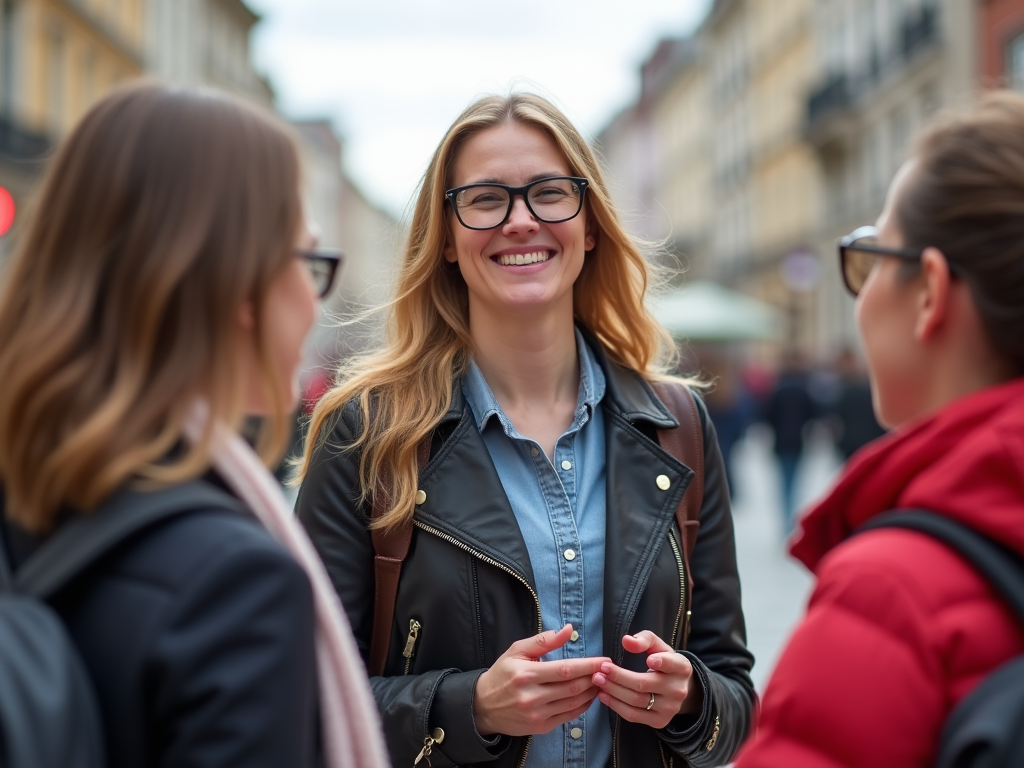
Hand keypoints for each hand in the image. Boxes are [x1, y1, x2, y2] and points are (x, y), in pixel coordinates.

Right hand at [474, 624, 610, 736]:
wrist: (483, 706)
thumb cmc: (502, 674)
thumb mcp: (517, 651)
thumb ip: (543, 640)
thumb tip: (568, 630)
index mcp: (526, 674)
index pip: (565, 669)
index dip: (588, 665)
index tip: (604, 660)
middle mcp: (532, 696)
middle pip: (573, 687)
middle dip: (594, 678)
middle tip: (608, 670)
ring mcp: (537, 714)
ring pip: (574, 703)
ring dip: (592, 692)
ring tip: (601, 681)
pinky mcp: (541, 727)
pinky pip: (569, 716)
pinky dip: (583, 706)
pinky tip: (589, 696)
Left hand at [592, 631, 702, 728]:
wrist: (678, 688)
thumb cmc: (664, 662)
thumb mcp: (659, 647)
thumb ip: (644, 640)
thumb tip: (626, 640)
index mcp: (681, 668)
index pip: (672, 665)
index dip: (662, 662)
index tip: (649, 659)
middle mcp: (678, 690)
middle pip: (644, 684)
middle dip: (619, 676)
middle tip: (601, 670)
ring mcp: (670, 709)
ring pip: (636, 701)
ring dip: (613, 691)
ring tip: (598, 681)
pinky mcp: (659, 721)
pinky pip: (634, 716)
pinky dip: (616, 706)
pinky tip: (604, 695)